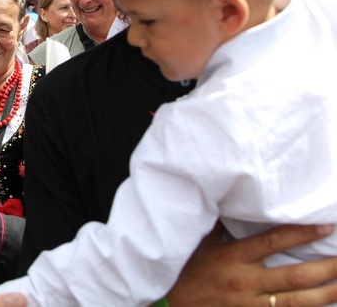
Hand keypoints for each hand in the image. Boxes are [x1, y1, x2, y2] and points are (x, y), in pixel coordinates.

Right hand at [168, 223, 336, 305]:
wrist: (173, 305)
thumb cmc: (188, 271)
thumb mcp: (202, 244)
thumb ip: (221, 224)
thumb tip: (233, 198)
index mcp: (233, 257)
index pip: (273, 242)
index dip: (302, 234)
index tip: (326, 226)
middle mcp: (246, 282)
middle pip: (295, 276)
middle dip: (326, 268)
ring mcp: (251, 305)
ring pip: (298, 302)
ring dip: (326, 293)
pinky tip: (325, 304)